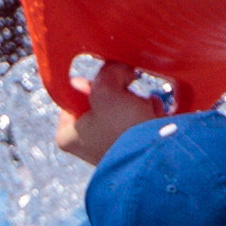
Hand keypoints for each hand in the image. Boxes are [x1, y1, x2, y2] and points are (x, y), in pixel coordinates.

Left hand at [54, 62, 170, 163]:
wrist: (156, 157)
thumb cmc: (122, 129)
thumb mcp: (106, 90)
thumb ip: (106, 72)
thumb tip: (117, 68)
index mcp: (69, 136)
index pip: (73, 97)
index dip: (92, 84)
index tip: (105, 83)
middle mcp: (87, 145)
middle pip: (100, 100)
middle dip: (119, 93)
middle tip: (128, 94)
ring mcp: (111, 147)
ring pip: (122, 108)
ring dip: (136, 102)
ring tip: (144, 109)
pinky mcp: (134, 148)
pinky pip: (139, 120)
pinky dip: (148, 114)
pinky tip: (153, 117)